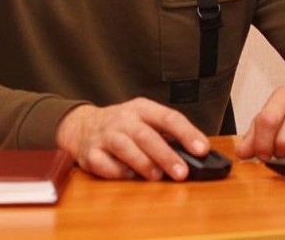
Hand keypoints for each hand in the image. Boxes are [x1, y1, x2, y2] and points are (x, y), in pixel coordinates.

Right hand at [55, 97, 208, 180]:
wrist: (82, 125)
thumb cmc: (124, 126)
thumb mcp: (145, 120)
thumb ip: (168, 136)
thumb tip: (196, 157)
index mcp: (142, 109)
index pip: (168, 117)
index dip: (187, 133)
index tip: (202, 150)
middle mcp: (123, 119)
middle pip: (146, 135)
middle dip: (166, 155)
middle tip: (182, 173)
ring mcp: (105, 135)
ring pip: (124, 147)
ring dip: (143, 163)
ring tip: (157, 176)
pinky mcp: (90, 153)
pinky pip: (104, 164)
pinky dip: (118, 172)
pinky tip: (129, 176)